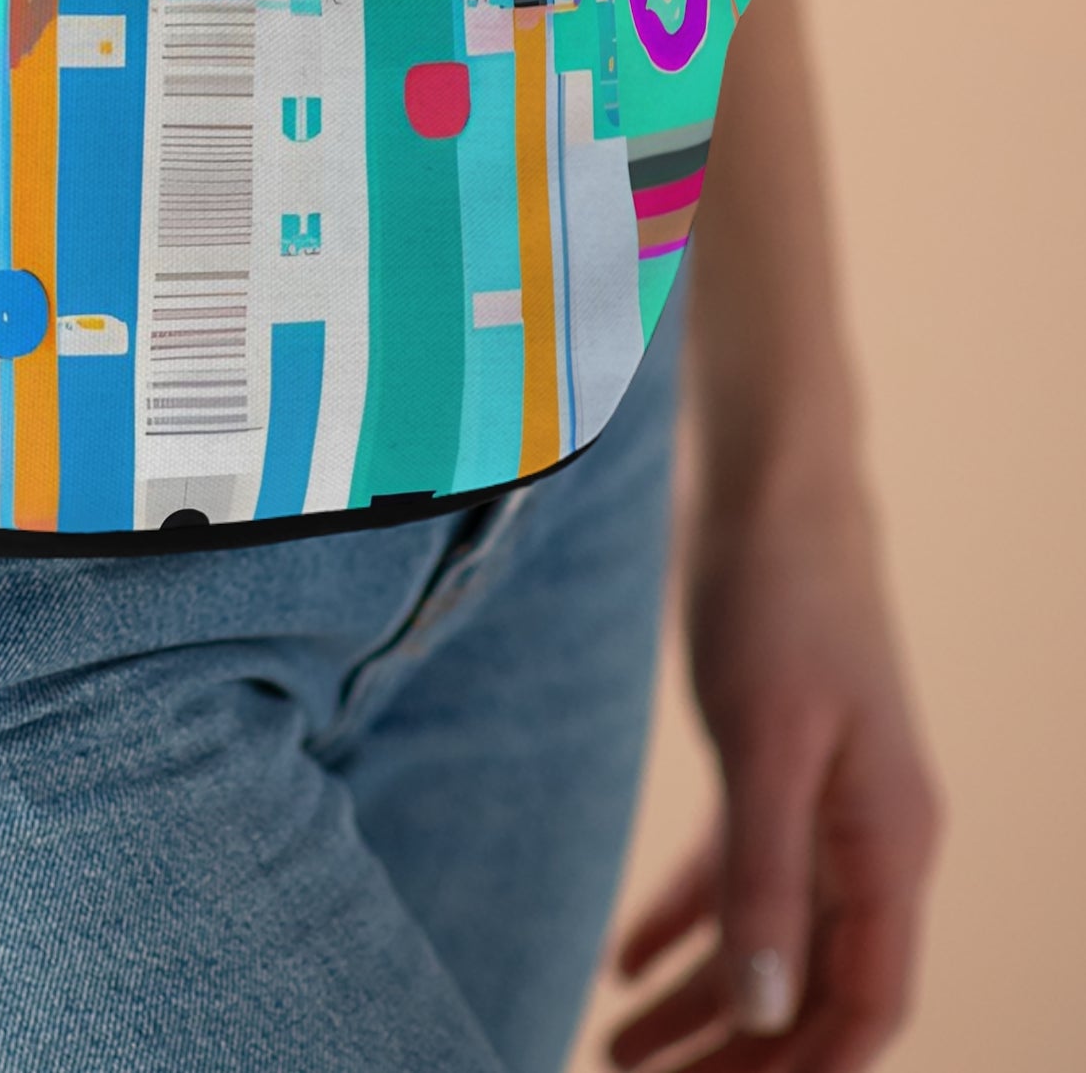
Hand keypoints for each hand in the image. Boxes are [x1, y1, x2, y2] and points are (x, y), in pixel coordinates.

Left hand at [607, 444, 941, 1071]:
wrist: (770, 488)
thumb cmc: (778, 599)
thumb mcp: (767, 740)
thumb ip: (766, 873)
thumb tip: (768, 1014)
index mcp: (890, 841)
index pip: (865, 1004)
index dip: (802, 1072)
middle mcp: (867, 834)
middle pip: (809, 985)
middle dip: (734, 1054)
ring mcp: (822, 798)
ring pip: (766, 935)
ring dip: (698, 1003)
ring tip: (612, 1050)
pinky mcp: (772, 761)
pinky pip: (735, 871)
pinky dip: (684, 921)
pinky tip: (623, 962)